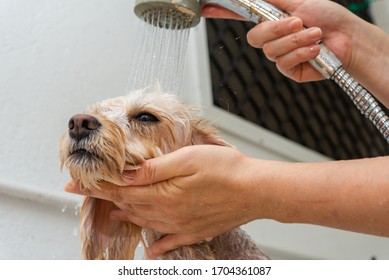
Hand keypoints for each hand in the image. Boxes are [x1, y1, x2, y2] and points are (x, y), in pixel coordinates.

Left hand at [65, 145, 260, 257]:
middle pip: (130, 206)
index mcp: (164, 193)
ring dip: (127, 217)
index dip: (96, 186)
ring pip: (146, 221)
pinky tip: (151, 251)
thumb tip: (128, 175)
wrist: (256, 190)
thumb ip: (155, 170)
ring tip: (113, 214)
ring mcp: (182, 224)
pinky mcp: (196, 229)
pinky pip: (171, 242)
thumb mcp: (188, 159)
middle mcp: (169, 212)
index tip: (74, 184)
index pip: (121, 190)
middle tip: (87, 194)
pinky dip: (158, 246)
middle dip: (106, 199)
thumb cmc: (226, 169)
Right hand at [203, 0, 356, 81]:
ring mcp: (279, 55)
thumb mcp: (297, 0)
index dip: (222, 11)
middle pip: (254, 37)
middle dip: (276, 29)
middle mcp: (273, 37)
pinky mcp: (288, 70)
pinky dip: (300, 53)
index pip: (241, 14)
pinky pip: (283, 63)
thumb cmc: (328, 17)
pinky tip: (314, 49)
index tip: (206, 7)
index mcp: (272, 18)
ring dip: (295, 40)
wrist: (347, 39)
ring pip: (270, 51)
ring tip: (314, 35)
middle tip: (298, 22)